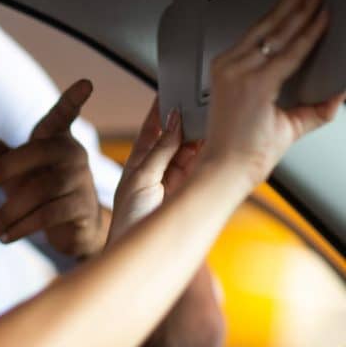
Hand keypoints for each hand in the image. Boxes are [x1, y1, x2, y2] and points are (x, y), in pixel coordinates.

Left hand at [0, 80, 104, 256]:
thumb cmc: (41, 190)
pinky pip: (49, 215)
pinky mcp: (83, 208)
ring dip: (8, 211)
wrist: (72, 229)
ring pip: (40, 191)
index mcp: (57, 139)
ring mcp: (82, 181)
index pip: (64, 115)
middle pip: (35, 154)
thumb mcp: (16, 172)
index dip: (73, 100)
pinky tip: (4, 237)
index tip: (86, 83)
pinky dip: (21, 227)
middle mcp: (74, 155)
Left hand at [110, 99, 202, 241]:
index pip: (152, 130)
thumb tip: (173, 121)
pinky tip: (217, 136)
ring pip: (192, 150)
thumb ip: (159, 150)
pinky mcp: (192, 192)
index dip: (161, 111)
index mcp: (138, 165)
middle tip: (198, 97)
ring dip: (200, 133)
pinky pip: (202, 166)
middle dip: (186, 119)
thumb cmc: (130, 221)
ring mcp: (177, 182)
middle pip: (175, 137)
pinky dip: (209, 151)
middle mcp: (159, 171)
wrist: (142, 255)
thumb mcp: (141, 178)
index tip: (170, 90)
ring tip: (210, 112)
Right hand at [203, 0, 344, 185]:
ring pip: (278, 30)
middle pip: (269, 21)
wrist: (225, 171)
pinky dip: (308, 34)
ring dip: (302, 4)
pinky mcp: (252, 83)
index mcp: (230, 69)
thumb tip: (339, 97)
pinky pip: (289, 53)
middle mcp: (231, 66)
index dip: (284, 5)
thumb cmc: (242, 150)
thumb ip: (313, 108)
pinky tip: (321, 19)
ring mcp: (239, 73)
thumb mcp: (283, 123)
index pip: (263, 28)